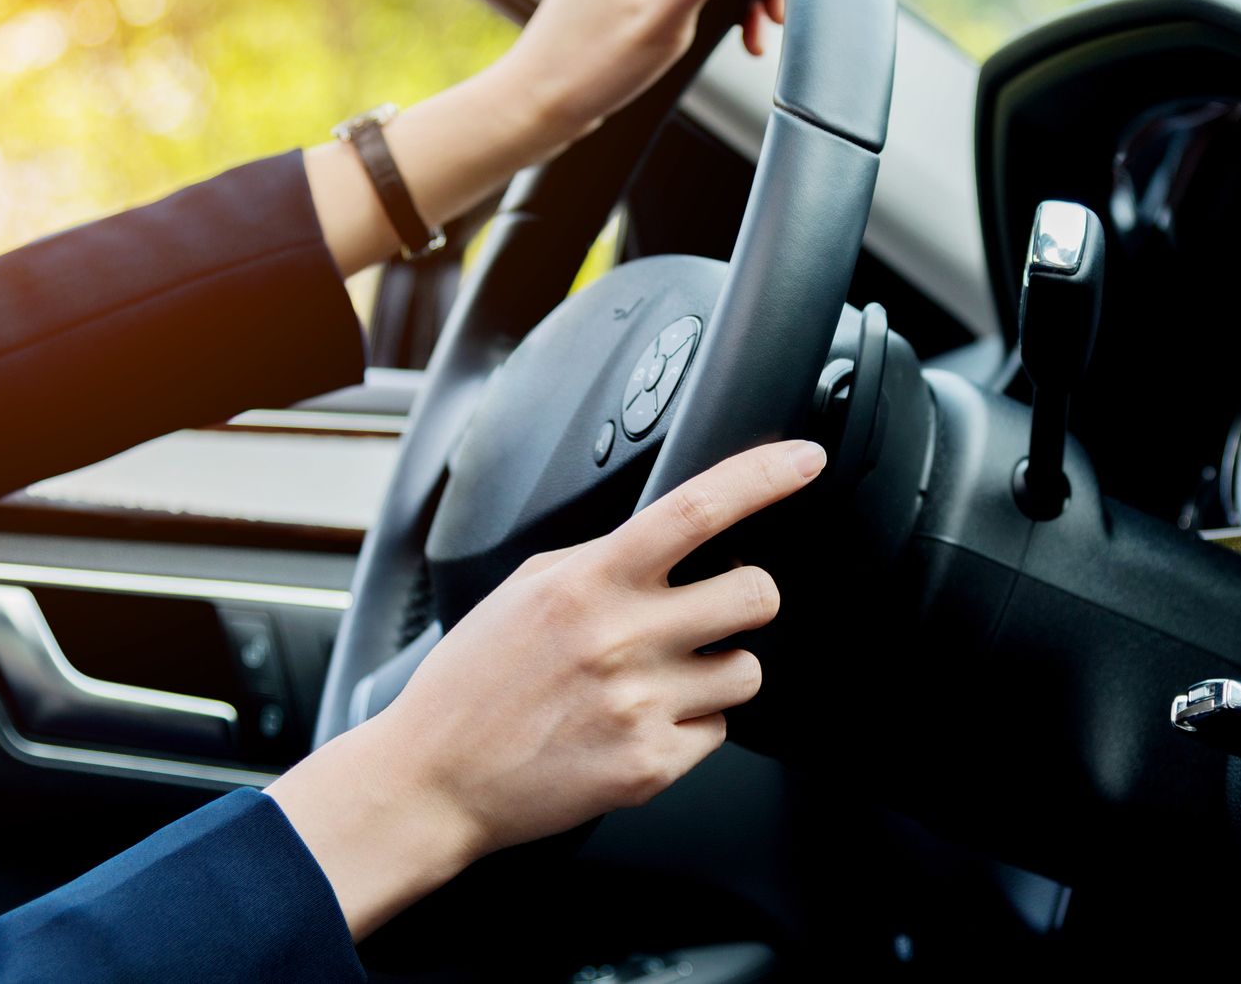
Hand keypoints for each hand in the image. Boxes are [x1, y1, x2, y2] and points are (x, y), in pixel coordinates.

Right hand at [266, 439, 823, 937]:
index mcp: (589, 582)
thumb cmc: (475, 681)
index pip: (697, 509)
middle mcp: (623, 639)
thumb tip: (673, 537)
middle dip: (749, 598)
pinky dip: (691, 727)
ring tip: (662, 679)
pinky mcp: (651, 767)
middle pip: (757, 595)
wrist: (434, 779)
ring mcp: (642, 706)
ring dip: (720, 669)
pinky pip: (719, 732)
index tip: (805, 461)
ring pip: (748, 670)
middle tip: (713, 609)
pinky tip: (639, 724)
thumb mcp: (527, 589)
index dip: (764, 476)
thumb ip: (601, 559)